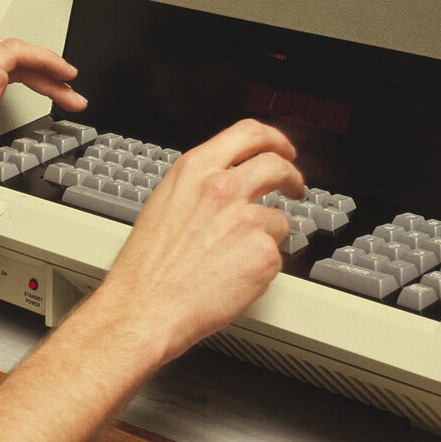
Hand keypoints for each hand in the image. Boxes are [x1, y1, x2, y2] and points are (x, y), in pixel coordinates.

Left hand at [0, 37, 85, 223]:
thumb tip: (0, 72)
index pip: (7, 53)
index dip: (43, 60)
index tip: (65, 73)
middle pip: (4, 51)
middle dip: (42, 65)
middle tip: (69, 85)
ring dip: (27, 66)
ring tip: (53, 84)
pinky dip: (7, 68)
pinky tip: (19, 78)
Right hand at [94, 119, 305, 362]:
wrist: (146, 307)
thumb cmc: (147, 266)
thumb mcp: (164, 204)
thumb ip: (198, 186)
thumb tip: (226, 181)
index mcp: (194, 170)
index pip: (248, 134)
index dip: (274, 140)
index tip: (282, 149)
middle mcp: (222, 188)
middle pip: (277, 165)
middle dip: (292, 176)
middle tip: (295, 187)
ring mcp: (246, 220)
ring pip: (278, 219)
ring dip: (266, 236)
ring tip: (238, 257)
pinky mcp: (263, 254)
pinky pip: (275, 256)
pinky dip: (261, 267)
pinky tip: (235, 278)